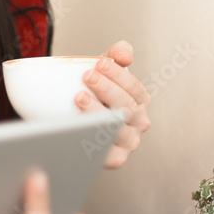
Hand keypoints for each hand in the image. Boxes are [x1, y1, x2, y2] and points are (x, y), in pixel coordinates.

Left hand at [75, 40, 150, 167]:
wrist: (73, 119)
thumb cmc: (93, 94)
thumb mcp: (105, 71)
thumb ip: (116, 54)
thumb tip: (124, 54)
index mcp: (140, 101)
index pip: (134, 87)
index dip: (118, 75)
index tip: (99, 64)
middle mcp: (139, 122)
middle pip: (126, 107)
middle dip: (107, 90)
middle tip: (87, 76)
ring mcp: (128, 142)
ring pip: (116, 129)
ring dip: (98, 113)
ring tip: (79, 98)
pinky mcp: (115, 159)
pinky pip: (106, 152)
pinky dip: (93, 141)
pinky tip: (78, 127)